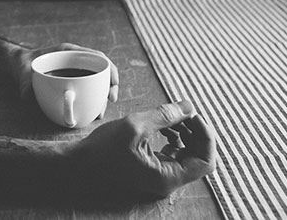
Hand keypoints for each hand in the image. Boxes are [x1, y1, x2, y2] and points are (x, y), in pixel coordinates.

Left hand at [15, 43, 118, 103]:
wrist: (16, 64)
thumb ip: (25, 85)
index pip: (96, 56)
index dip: (108, 68)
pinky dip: (91, 99)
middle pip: (99, 70)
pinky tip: (90, 112)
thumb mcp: (22, 73)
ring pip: (95, 82)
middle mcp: (74, 60)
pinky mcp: (71, 81)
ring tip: (99, 113)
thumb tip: (29, 98)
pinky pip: (86, 89)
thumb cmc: (21, 65)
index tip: (113, 82)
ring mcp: (74, 71)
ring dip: (101, 96)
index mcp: (67, 52)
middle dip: (109, 86)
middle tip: (110, 101)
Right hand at [71, 99, 216, 198]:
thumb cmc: (103, 148)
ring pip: (188, 155)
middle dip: (196, 132)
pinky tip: (165, 126)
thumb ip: (165, 115)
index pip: (205, 161)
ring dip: (187, 134)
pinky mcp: (154, 169)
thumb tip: (189, 106)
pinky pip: (175, 155)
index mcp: (167, 177)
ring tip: (173, 116)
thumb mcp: (136, 125)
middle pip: (199, 157)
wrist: (81, 163)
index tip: (193, 115)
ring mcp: (161, 176)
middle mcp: (167, 181)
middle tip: (185, 112)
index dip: (205, 135)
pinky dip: (175, 139)